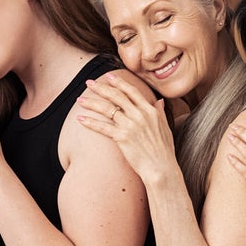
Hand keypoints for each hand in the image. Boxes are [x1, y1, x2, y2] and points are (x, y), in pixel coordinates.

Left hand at [75, 71, 176, 185]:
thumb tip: (159, 101)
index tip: (109, 77)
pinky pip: (102, 127)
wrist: (161, 168)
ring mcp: (130, 125)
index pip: (132, 91)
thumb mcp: (165, 128)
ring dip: (91, 103)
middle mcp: (140, 115)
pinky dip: (90, 122)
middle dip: (101, 88)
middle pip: (116, 96)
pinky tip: (80, 119)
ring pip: (107, 109)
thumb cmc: (164, 151)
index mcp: (150, 110)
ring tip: (80, 100)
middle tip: (89, 83)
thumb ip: (160, 112)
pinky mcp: (122, 137)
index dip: (119, 82)